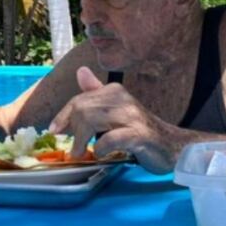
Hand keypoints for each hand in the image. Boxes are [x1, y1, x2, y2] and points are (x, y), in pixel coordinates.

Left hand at [49, 66, 181, 173]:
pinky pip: (111, 139)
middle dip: (72, 129)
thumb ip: (96, 94)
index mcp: (114, 92)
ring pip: (92, 120)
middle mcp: (122, 99)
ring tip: (81, 153)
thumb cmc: (139, 131)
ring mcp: (131, 116)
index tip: (54, 130)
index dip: (63, 115)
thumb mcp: (115, 111)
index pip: (79, 99)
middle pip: (82, 109)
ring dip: (82, 141)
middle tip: (73, 148)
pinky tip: (102, 153)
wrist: (172, 146)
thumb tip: (80, 71)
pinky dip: (101, 148)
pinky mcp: (139, 135)